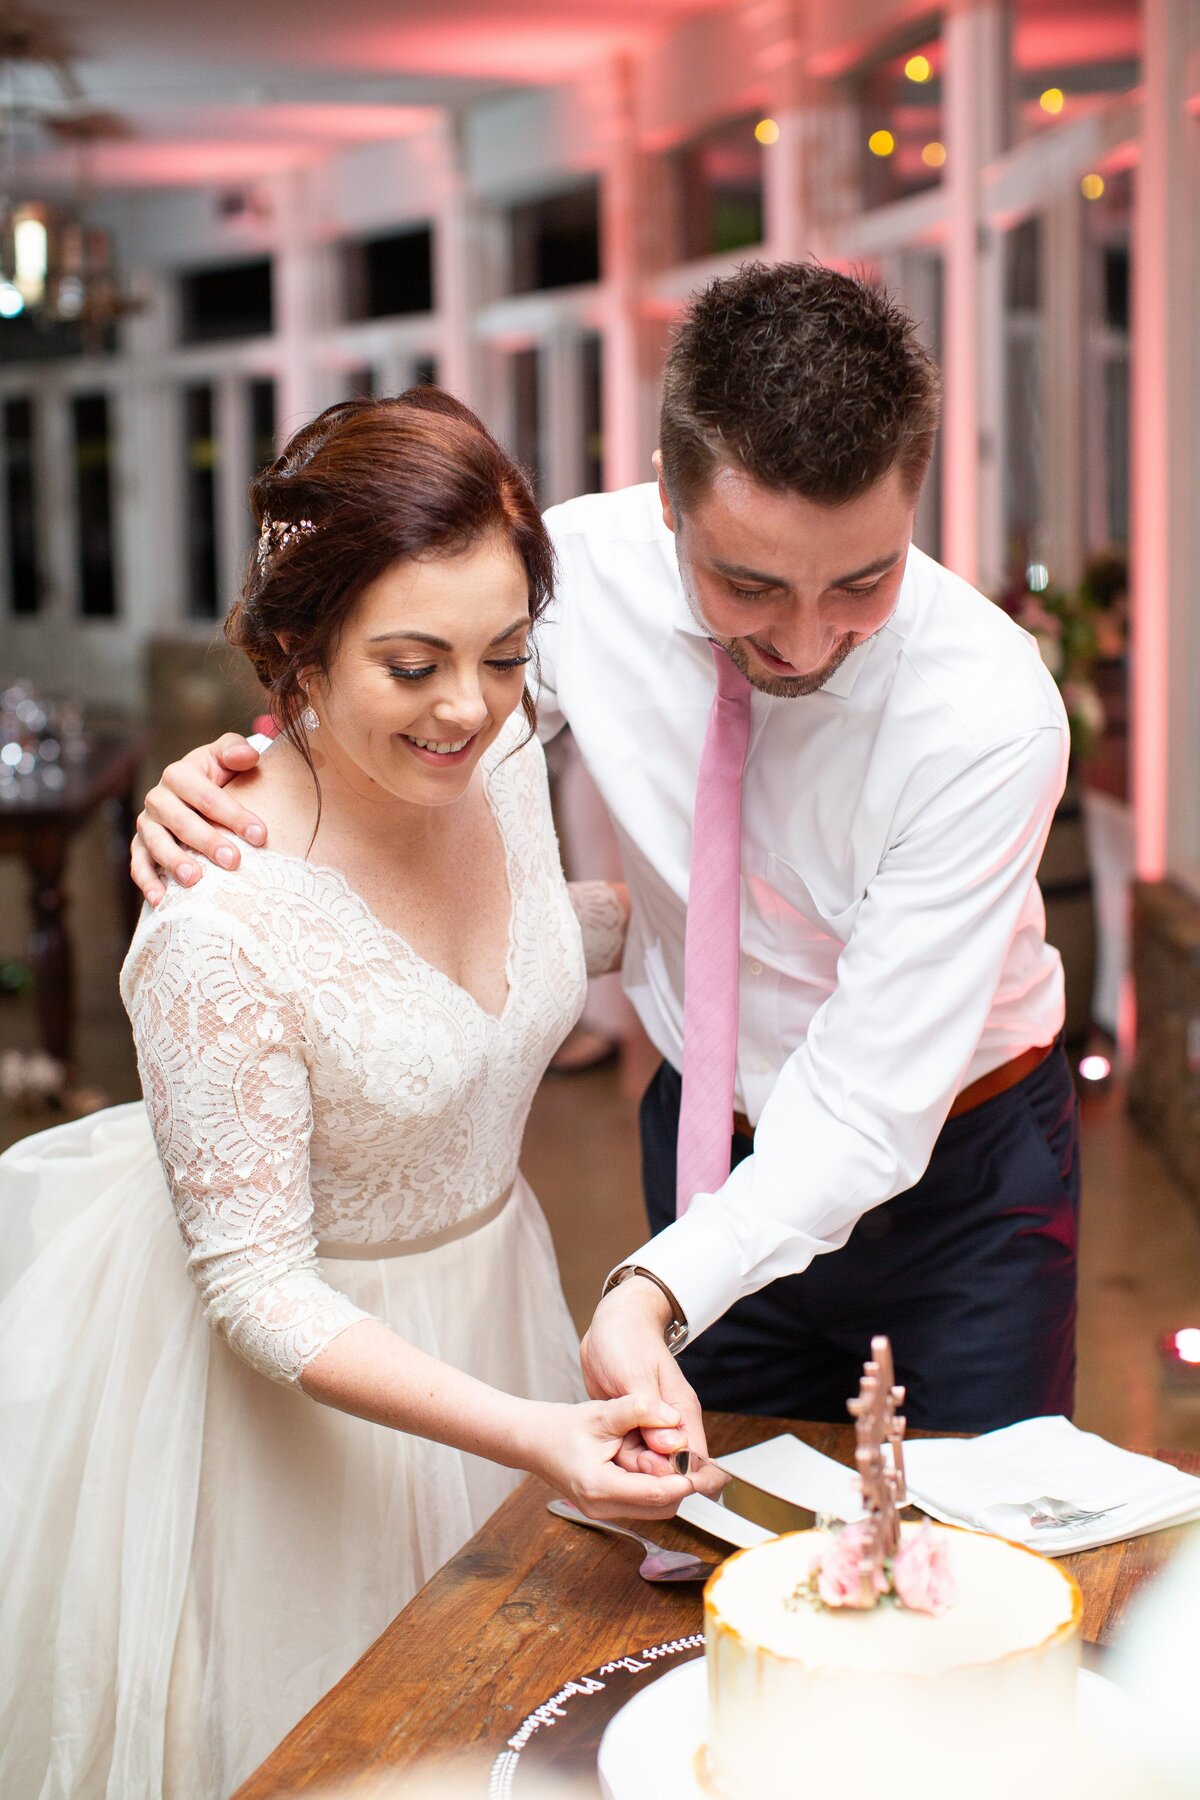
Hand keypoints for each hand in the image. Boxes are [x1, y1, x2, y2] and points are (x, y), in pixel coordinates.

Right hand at [131, 734, 266, 903]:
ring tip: (194, 880)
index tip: (260, 835)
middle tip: (233, 861)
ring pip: (156, 843)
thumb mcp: (227, 756)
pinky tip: (160, 900)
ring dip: (174, 862)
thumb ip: (235, 750)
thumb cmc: (219, 775)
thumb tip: (248, 755)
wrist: (198, 792)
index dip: (234, 815)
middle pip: (181, 821)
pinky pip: (138, 865)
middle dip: (207, 841)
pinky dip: (147, 882)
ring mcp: (147, 824)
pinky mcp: (140, 846)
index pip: (207, 796)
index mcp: (180, 774)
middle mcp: (158, 798)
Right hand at [524, 1393, 695, 1520]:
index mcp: (600, 1487)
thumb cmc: (562, 1428)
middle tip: (697, 1460)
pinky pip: (643, 1505)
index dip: (685, 1479)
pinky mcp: (607, 1509)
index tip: (706, 1466)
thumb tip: (672, 1417)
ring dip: (671, 1487)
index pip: (657, 1493)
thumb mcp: (601, 1412)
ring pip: (656, 1509)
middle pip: (662, 1508)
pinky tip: (659, 1464)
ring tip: (678, 1458)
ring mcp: (604, 1513)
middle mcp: (603, 1508)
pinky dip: (657, 1488)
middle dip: (682, 1485)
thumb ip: (637, 1410)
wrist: (534, 1441)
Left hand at [580, 1279, 721, 1494]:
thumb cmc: (628, 1340)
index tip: (665, 1487)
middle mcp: (668, 1423)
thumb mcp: (635, 1375)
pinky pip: (627, 1453)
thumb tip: (669, 1447)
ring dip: (629, 1464)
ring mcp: (648, 1426)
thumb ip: (650, 1412)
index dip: (685, 1478)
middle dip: (650, 1474)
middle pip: (669, 1468)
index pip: (696, 1457)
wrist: (611, 1324)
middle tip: (626, 1455)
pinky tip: (603, 1446)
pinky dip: (616, 1456)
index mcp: (681, 1410)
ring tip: (611, 1446)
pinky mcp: (630, 1427)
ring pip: (645, 1464)